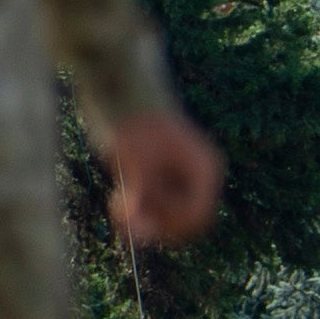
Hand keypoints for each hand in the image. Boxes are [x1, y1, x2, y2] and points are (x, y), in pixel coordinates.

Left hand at [106, 111, 221, 249]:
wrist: (117, 87)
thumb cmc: (132, 119)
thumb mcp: (135, 160)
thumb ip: (140, 196)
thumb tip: (135, 231)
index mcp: (204, 169)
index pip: (196, 216)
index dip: (168, 224)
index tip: (141, 216)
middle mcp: (195, 175)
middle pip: (183, 219)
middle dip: (155, 224)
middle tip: (124, 223)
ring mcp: (176, 176)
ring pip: (166, 215)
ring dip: (143, 219)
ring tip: (117, 209)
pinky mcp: (155, 175)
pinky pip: (152, 205)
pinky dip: (136, 209)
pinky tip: (116, 202)